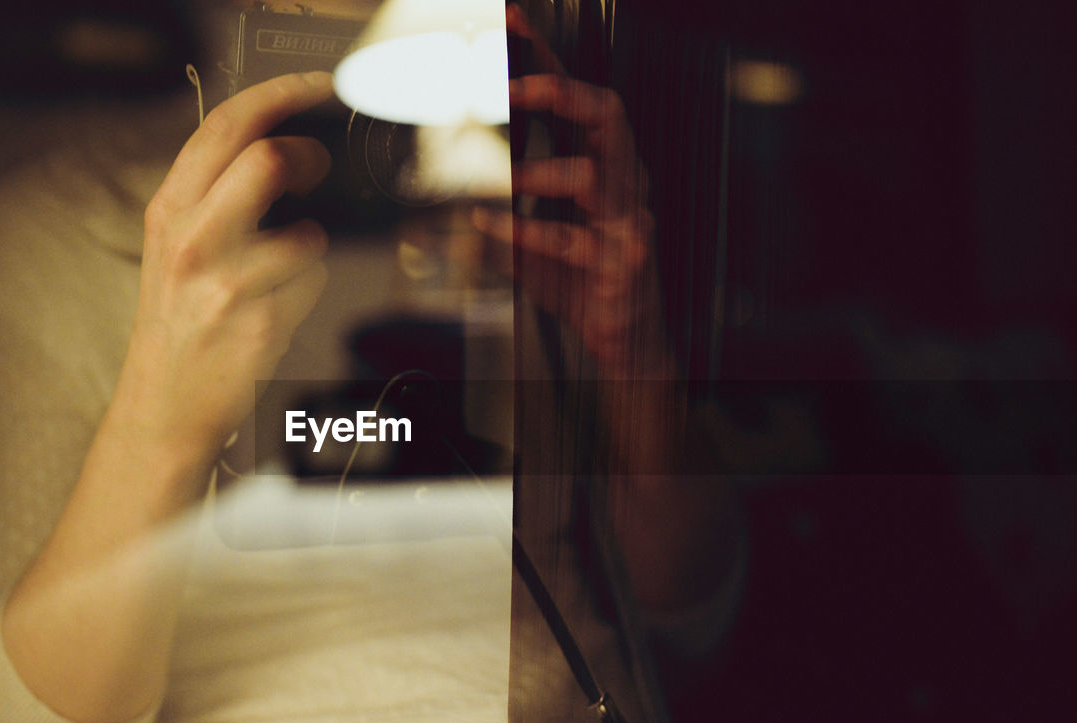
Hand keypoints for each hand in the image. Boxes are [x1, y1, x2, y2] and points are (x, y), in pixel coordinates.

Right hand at [112, 71, 334, 470]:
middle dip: (309, 157)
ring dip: (310, 248)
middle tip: (317, 166)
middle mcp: (193, 241)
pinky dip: (308, 290)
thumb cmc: (178, 325)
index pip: (226, 128)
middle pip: (268, 160)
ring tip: (279, 274)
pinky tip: (277, 309)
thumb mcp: (173, 248)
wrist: (163, 407)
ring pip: (307, 234)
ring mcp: (227, 284)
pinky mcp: (261, 324)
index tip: (316, 87)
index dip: (279, 95)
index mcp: (169, 213)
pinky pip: (314, 284)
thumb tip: (279, 147)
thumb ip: (214, 196)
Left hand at [472, 5, 659, 376]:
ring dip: (544, 172)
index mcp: (606, 164)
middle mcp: (625, 182)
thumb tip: (448, 188)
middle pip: (607, 115)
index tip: (511, 22)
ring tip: (508, 179)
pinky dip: (528, 236)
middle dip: (561, 93)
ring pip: (596, 175)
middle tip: (515, 87)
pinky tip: (491, 229)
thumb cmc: (582, 278)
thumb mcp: (538, 234)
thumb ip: (504, 206)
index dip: (547, 57)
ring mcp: (628, 221)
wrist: (623, 338)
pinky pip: (575, 241)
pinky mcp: (623, 262)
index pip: (580, 97)